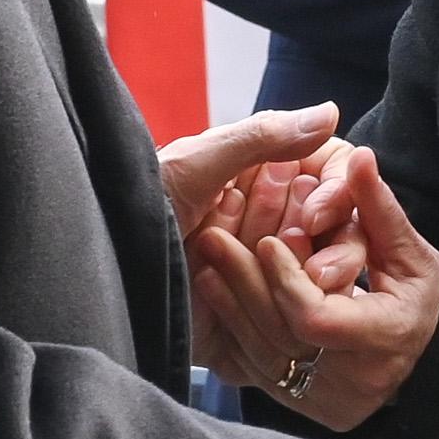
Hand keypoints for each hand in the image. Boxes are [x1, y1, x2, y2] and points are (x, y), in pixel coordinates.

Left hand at [156, 104, 339, 384]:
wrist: (98, 271)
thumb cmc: (138, 206)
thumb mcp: (194, 164)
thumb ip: (263, 137)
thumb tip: (330, 112)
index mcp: (267, 177)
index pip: (332, 180)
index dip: (335, 197)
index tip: (316, 215)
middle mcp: (275, 223)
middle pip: (339, 232)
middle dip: (327, 247)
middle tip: (299, 259)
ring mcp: (267, 274)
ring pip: (320, 280)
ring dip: (286, 280)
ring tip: (239, 272)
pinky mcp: (254, 322)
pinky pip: (288, 326)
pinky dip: (271, 316)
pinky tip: (232, 302)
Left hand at [185, 146, 438, 429]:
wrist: (423, 359)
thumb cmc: (418, 295)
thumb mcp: (409, 250)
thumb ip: (378, 207)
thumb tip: (360, 158)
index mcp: (385, 337)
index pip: (315, 318)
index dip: (287, 280)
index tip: (270, 241)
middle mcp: (353, 380)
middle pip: (279, 336)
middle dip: (245, 284)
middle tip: (214, 238)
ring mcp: (322, 399)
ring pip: (259, 357)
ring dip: (230, 306)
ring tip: (207, 262)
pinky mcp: (299, 404)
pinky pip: (254, 372)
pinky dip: (232, 332)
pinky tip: (214, 296)